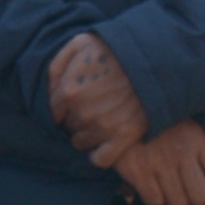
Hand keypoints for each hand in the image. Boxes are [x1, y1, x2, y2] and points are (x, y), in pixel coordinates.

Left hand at [42, 32, 145, 162]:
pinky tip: (106, 141)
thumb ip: (58, 65)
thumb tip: (49, 89)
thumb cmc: (115, 50)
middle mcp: (83, 113)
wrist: (154, 59)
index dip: (62, 108)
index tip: (74, 101)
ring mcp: (103, 128)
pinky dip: (100, 154)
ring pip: (81, 143)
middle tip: (93, 106)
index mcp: (69, 91)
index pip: (53, 112)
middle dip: (76, 118)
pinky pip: (100, 159)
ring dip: (87, 135)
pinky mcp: (123, 138)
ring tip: (101, 118)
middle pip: (68, 127)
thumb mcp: (80, 44)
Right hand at [109, 122, 204, 204]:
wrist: (122, 110)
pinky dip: (154, 199)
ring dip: (174, 203)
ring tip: (168, 193)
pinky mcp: (139, 171)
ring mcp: (160, 163)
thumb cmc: (159, 124)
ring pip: (178, 203)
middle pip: (202, 197)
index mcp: (198, 141)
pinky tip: (151, 187)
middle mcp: (182, 153)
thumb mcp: (187, 129)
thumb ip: (200, 153)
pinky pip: (155, 201)